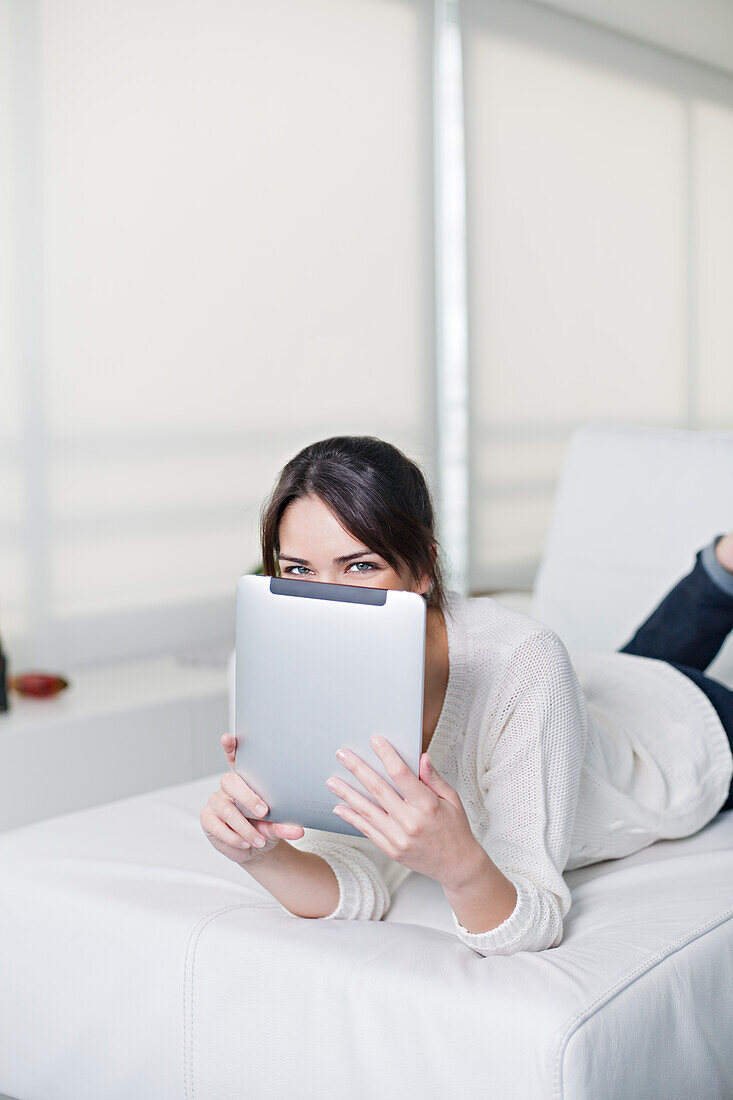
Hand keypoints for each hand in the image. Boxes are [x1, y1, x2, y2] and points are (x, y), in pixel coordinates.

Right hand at [199, 732, 304, 864]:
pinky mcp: (207, 818)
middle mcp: (229, 787)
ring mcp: (216, 800)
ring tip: (259, 839)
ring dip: (245, 828)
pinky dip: (234, 837)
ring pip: (227, 809)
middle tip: (263, 812)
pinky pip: (218, 826)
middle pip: (230, 781)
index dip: (230, 747)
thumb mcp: (277, 825)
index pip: (236, 759)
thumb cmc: (265, 827)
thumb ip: (284, 825)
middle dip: (248, 797)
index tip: (227, 737)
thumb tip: (298, 829)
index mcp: (246, 779)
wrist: (255, 848)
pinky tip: (245, 843)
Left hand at [325, 737, 479, 886]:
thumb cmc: (455, 828)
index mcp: (427, 805)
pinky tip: (340, 807)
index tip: (375, 741)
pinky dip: (352, 818)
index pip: (402, 775)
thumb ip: (433, 778)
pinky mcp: (392, 850)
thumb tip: (421, 757)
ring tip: (332, 781)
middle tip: (342, 755)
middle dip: (358, 769)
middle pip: (378, 790)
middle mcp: (411, 822)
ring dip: (347, 794)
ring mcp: (399, 838)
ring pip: (367, 811)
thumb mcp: (452, 799)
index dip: (387, 756)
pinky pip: (367, 831)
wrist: (457, 865)